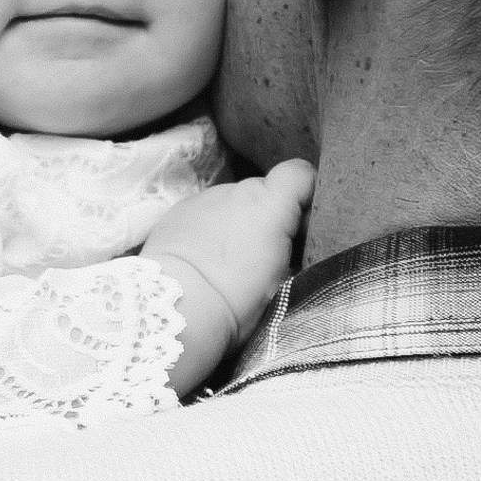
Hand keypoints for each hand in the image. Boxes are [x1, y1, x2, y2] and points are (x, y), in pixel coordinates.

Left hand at [143, 159, 313, 391]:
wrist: (177, 307)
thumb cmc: (237, 300)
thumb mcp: (282, 282)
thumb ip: (290, 252)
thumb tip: (288, 246)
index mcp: (269, 204)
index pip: (300, 173)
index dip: (305, 192)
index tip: (302, 225)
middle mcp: (236, 191)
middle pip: (262, 193)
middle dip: (266, 218)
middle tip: (263, 257)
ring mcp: (202, 198)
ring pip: (230, 204)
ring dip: (235, 223)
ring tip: (226, 262)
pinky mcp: (175, 211)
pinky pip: (203, 214)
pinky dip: (208, 229)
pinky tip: (201, 260)